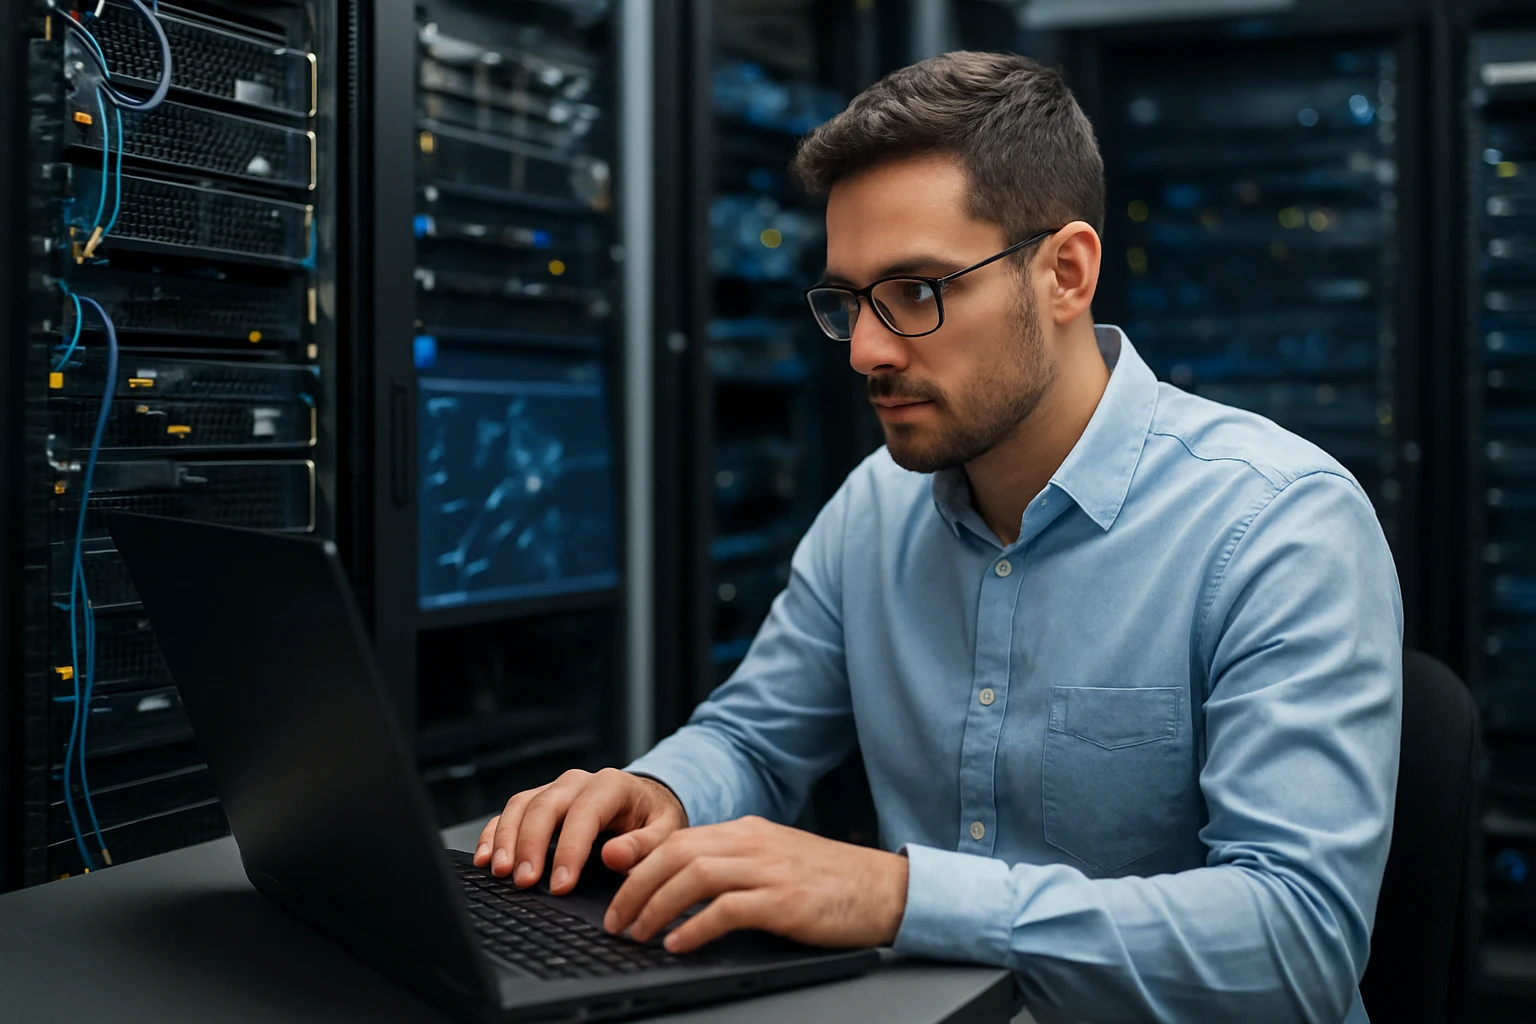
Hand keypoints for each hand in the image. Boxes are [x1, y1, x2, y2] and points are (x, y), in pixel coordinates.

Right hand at [473, 768, 687, 893]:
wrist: (646, 802)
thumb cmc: (654, 819)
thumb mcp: (666, 832)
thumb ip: (645, 846)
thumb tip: (614, 855)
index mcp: (612, 785)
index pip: (584, 814)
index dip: (569, 850)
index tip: (560, 885)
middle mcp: (579, 782)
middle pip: (545, 806)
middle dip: (530, 845)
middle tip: (524, 882)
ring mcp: (555, 789)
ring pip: (521, 806)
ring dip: (506, 839)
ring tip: (500, 872)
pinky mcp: (539, 801)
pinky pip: (510, 812)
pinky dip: (494, 833)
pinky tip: (485, 858)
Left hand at [601, 816, 908, 953]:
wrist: (886, 889)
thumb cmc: (831, 883)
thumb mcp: (775, 862)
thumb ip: (733, 865)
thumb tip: (682, 887)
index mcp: (747, 831)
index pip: (678, 840)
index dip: (640, 867)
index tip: (618, 895)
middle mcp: (753, 843)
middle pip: (676, 853)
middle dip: (635, 887)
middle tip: (615, 919)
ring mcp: (769, 869)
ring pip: (693, 876)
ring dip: (655, 906)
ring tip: (637, 934)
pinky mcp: (785, 900)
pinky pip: (727, 908)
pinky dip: (695, 926)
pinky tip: (678, 944)